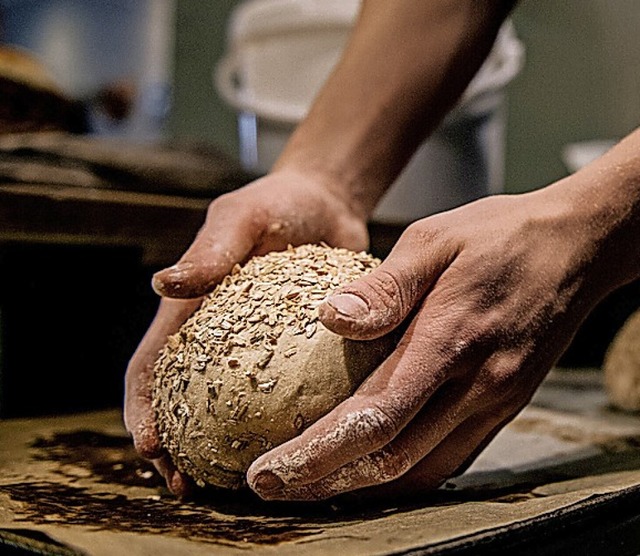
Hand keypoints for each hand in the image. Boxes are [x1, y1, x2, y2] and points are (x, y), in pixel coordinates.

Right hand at [124, 170, 368, 496]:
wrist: (325, 202)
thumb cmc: (277, 203)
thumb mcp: (241, 217)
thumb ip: (209, 250)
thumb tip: (162, 285)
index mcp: (189, 309)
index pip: (151, 366)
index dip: (142, 408)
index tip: (151, 448)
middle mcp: (214, 335)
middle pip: (181, 400)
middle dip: (174, 445)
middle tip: (186, 484)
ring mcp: (252, 346)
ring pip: (227, 407)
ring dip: (218, 446)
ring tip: (231, 482)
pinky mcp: (291, 350)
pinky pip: (280, 393)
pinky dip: (272, 424)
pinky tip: (289, 448)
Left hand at [246, 185, 607, 500]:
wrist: (578, 244)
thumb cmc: (502, 235)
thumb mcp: (434, 240)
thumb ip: (384, 288)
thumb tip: (331, 318)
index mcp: (450, 341)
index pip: (374, 417)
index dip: (317, 453)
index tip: (270, 472)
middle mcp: (476, 386)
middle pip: (392, 459)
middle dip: (325, 481)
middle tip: (273, 487)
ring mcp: (495, 401)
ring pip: (422, 470)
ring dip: (362, 487)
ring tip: (313, 485)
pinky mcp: (505, 404)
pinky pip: (451, 458)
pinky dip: (405, 473)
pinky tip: (374, 468)